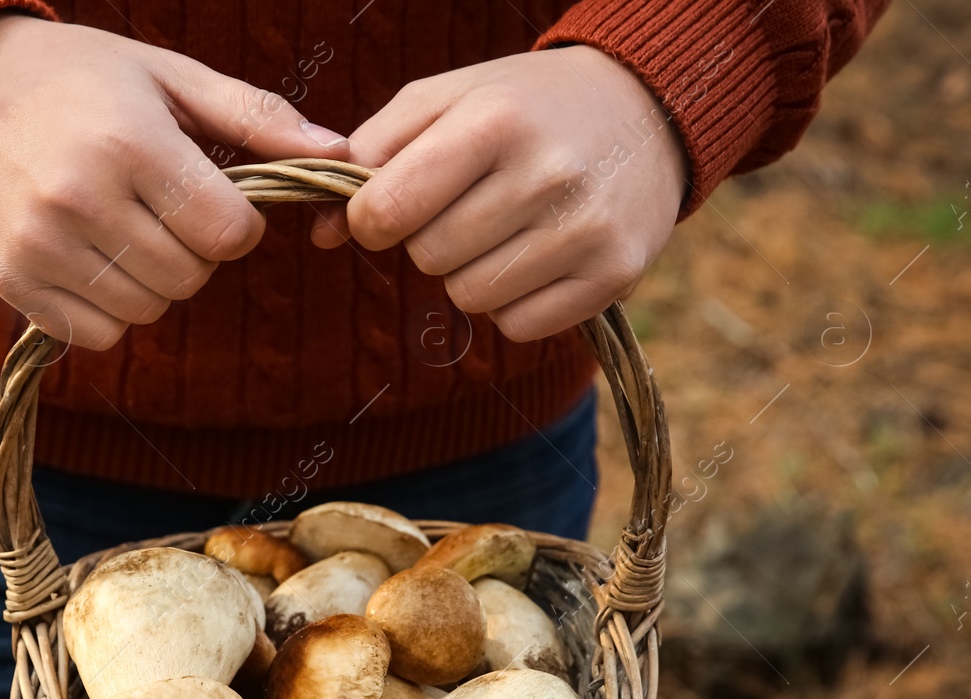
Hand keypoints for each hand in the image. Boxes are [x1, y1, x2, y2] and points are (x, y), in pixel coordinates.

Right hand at [0, 14, 348, 350]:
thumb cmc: (81, 79)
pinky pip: (97, 334)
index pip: (229, 235)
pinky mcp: (12, 282)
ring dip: (154, 283)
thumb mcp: (168, 77)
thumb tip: (339, 153)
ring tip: (125, 230)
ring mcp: (40, 246)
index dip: (236, 224)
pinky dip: (110, 311)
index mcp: (130, 143)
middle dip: (194, 252)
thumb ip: (255, 117)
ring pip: (147, 311)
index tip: (210, 198)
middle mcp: (80, 199)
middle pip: (190, 278)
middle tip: (162, 210)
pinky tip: (94, 261)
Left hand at [316, 46, 686, 341]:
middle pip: (429, 258)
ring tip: (506, 226)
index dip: (372, 218)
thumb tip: (323, 232)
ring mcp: (586, 229)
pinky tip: (537, 256)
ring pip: (470, 298)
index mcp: (494, 121)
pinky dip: (514, 302)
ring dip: (471, 272)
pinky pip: (518, 326)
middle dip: (431, 238)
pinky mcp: (615, 274)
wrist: (647, 109)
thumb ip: (371, 152)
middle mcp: (546, 174)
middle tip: (468, 204)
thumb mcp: (445, 99)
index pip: (388, 210)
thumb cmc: (523, 106)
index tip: (388, 208)